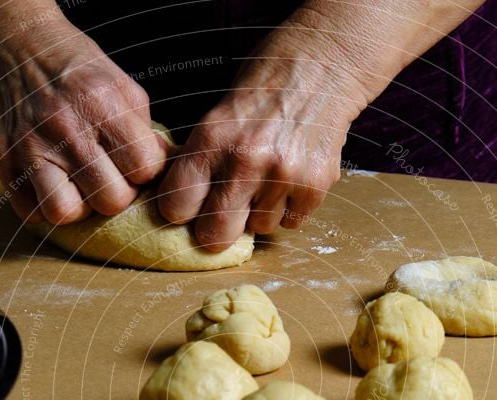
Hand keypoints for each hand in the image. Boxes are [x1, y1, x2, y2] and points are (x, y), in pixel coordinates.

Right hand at [0, 7, 166, 224]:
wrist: (18, 48)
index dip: (146, 171)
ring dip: (79, 207)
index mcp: (100, 103)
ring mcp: (30, 147)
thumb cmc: (78, 73)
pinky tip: (54, 185)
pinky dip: (46, 206)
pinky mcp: (5, 162)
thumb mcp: (123, 88)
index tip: (134, 161)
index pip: (143, 167)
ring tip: (80, 187)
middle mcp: (64, 126)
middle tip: (109, 175)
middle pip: (110, 200)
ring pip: (66, 213)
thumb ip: (146, 132)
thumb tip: (160, 170)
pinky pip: (33, 213)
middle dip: (117, 192)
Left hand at [157, 23, 364, 249]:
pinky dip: (289, 208)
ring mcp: (283, 175)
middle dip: (216, 231)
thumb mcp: (218, 116)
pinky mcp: (315, 185)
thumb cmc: (265, 87)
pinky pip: (290, 223)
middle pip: (214, 234)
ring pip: (257, 228)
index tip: (189, 208)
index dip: (181, 212)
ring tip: (268, 178)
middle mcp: (246, 160)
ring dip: (259, 213)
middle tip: (224, 215)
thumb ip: (202, 161)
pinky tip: (292, 177)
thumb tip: (184, 208)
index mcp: (211, 139)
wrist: (325, 61)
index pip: (176, 206)